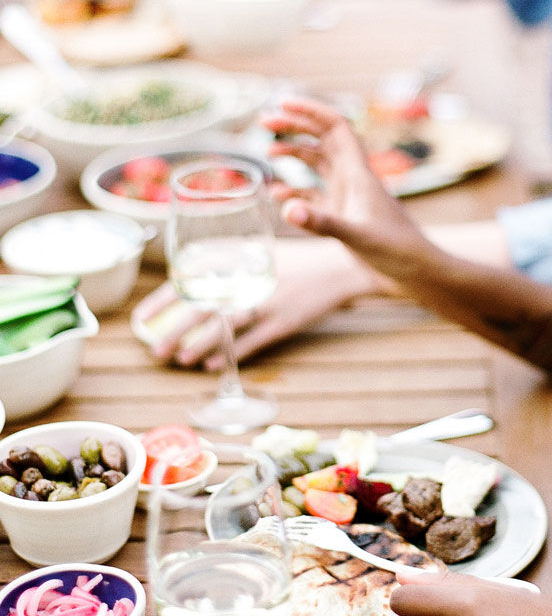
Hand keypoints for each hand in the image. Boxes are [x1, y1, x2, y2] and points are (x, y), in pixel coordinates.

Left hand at [131, 235, 385, 368]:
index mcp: (242, 252)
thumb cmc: (300, 259)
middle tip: (154, 349)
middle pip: (203, 303)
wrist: (346, 265)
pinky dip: (232, 354)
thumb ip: (230, 262)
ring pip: (224, 324)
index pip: (190, 274)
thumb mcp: (262, 249)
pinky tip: (213, 365)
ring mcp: (270, 298)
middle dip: (174, 329)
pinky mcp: (287, 319)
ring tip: (179, 359)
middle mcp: (252, 275)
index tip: (142, 317)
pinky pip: (253, 340)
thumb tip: (189, 281)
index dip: (163, 297)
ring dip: (199, 344)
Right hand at [263, 97, 432, 282]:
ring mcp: (348, 198)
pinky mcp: (344, 217)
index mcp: (359, 174)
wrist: (417, 273)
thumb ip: (322, 223)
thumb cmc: (398, 251)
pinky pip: (315, 197)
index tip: (284, 102)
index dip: (311, 110)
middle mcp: (353, 180)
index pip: (335, 127)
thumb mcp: (358, 237)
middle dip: (295, 127)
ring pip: (318, 165)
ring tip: (269, 153)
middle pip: (322, 140)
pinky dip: (296, 192)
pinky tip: (278, 197)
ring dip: (295, 156)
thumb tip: (287, 209)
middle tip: (265, 121)